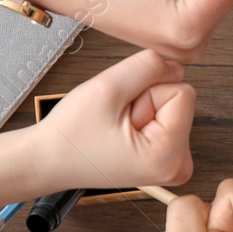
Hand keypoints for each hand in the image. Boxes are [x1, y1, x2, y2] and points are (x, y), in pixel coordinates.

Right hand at [31, 48, 195, 189]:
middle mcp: (178, 165)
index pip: (183, 92)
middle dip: (145, 101)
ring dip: (142, 108)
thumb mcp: (108, 87)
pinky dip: (142, 118)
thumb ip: (149, 67)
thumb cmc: (71, 134)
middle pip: (179, 100)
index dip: (147, 93)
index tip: (121, 115)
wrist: (50, 159)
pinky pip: (164, 118)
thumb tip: (176, 66)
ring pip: (170, 106)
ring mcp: (173, 163)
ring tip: (115, 128)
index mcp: (169, 156)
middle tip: (114, 123)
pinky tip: (120, 133)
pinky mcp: (165, 158)